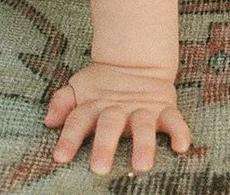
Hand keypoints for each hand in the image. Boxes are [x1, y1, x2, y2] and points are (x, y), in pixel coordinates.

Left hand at [44, 62, 190, 173]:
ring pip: (143, 125)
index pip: (78, 120)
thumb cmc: (102, 87)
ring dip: (143, 144)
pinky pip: (175, 120)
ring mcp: (143, 108)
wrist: (136, 61)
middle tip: (99, 168)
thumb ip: (62, 103)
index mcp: (94, 105)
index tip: (60, 157)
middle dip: (104, 145)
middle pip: (110, 125)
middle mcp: (118, 108)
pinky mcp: (164, 108)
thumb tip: (48, 120)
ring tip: (142, 165)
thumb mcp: (79, 89)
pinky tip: (181, 146)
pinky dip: (179, 131)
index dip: (69, 138)